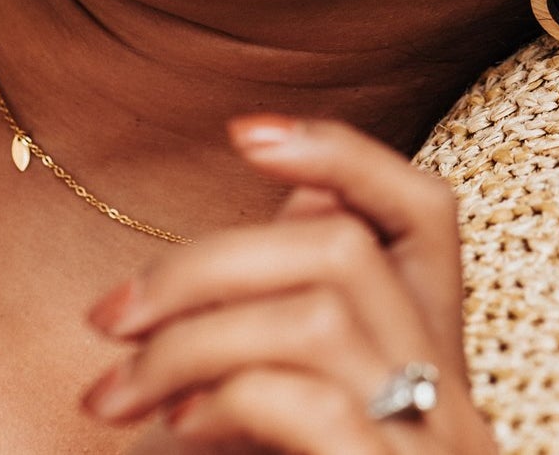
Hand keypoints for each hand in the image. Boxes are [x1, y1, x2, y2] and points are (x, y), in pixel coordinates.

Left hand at [80, 116, 498, 454]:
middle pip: (338, 247)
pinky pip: (305, 402)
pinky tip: (166, 435)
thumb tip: (269, 225)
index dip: (340, 151)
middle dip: (204, 260)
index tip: (243, 134)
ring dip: (190, 334)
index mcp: (433, 365)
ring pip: (314, 311)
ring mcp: (431, 444)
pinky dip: (218, 397)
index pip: (425, 210)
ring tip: (114, 396)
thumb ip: (294, 345)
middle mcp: (450, 393)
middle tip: (107, 319)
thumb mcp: (309, 432)